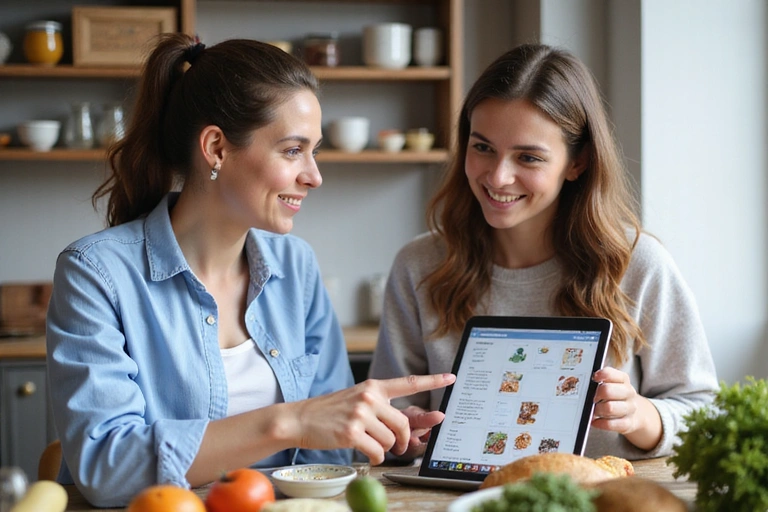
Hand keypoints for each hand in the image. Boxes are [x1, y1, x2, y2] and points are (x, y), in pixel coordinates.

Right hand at [290, 373, 454, 464]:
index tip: (451, 378)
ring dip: (384, 448)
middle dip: (403, 439)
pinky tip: (363, 451)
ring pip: (390, 440)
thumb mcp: (356, 399)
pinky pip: (377, 451)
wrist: (300, 419)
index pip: (408, 383)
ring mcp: (360, 414)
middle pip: (403, 423)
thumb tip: (406, 426)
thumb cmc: (330, 412)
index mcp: (373, 386)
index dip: (433, 381)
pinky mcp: (352, 432)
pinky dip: (374, 457)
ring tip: (368, 443)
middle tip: (397, 446)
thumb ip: (379, 406)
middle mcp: (369, 397)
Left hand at [591, 367, 661, 450]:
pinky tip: (595, 421)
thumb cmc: (617, 397)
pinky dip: (600, 423)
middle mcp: (628, 393)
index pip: (610, 373)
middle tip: (590, 399)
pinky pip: (610, 424)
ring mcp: (629, 408)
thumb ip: (600, 381)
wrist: (635, 414)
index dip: (599, 375)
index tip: (593, 378)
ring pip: (609, 408)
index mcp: (623, 380)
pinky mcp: (628, 423)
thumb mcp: (613, 385)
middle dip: (595, 395)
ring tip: (593, 411)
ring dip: (597, 410)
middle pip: (607, 390)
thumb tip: (583, 383)